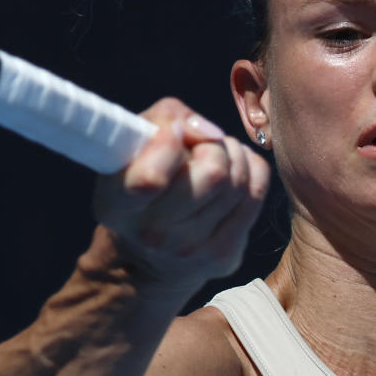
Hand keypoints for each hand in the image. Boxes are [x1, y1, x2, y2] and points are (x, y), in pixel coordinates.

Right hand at [92, 97, 269, 293]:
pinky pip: (257, 191)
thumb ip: (164, 119)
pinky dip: (249, 169)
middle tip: (198, 148)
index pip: (151, 178)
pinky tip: (232, 172)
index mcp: (118, 205)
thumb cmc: (140, 180)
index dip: (169, 143)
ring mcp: (192, 249)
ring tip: (214, 157)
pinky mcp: (224, 254)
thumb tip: (209, 132)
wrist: (146, 256)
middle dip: (212, 146)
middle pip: (215, 172)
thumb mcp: (132, 145)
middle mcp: (153, 234)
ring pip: (239, 178)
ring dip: (232, 154)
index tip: (171, 133)